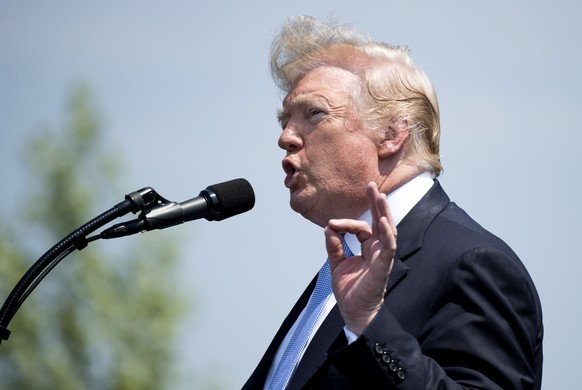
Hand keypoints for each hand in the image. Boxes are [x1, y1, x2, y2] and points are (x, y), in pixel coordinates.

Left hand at [324, 182, 396, 335]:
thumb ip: (334, 245)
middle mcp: (377, 249)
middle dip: (376, 203)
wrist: (354, 312)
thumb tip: (329, 227)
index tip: (331, 224)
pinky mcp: (383, 266)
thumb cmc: (350, 290)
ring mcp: (382, 256)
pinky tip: (383, 221)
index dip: (346, 223)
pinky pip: (388, 247)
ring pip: (386, 230)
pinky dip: (387, 234)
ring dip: (383, 212)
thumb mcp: (337, 263)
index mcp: (368, 248)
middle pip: (379, 221)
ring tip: (380, 195)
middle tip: (371, 185)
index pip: (361, 227)